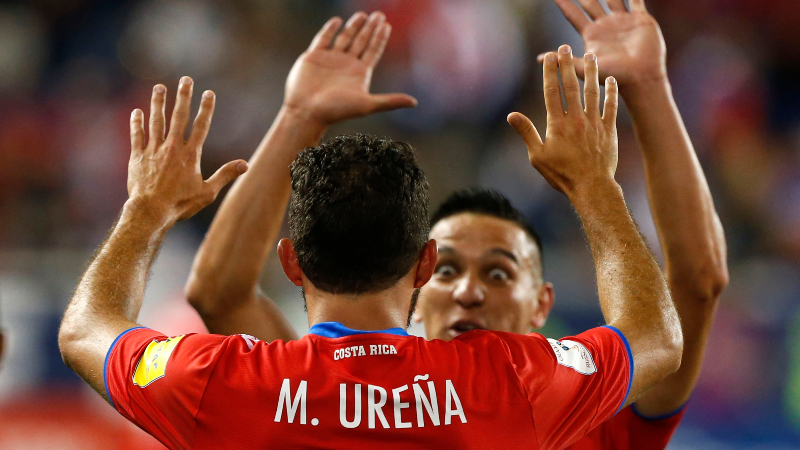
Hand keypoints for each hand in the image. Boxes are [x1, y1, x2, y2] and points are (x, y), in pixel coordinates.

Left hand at [127, 77, 247, 224]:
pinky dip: (136, 123)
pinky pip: (137, 136)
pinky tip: (137, 111)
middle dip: (183, 96)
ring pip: (156, 121)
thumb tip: (245, 164)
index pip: (201, 126)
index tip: (208, 93)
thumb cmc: (181, 204)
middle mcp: (172, 148)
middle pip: (178, 117)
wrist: (151, 211)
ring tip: (160, 87)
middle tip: (186, 80)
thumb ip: (225, 175)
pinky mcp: (137, 157)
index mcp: (190, 155)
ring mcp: (153, 151)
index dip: (206, 108)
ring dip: (158, 103)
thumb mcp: (208, 192)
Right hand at [283, 12, 416, 127]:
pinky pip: (323, 39)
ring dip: (354, 26)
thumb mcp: (366, 105)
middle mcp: (346, 65)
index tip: (387, 25)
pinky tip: (338, 21)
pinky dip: (329, 29)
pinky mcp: (313, 57)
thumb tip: (414, 103)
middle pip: (361, 42)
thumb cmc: (336, 111)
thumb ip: (389, 101)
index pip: (373, 51)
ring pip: (344, 38)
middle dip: (370, 28)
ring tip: (362, 14)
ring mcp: (330, 59)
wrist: (307, 112)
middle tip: (379, 14)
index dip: (380, 38)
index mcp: (359, 73)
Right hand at [508, 45, 618, 197]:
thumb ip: (526, 133)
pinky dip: (611, 93)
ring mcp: (594, 123)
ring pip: (593, 92)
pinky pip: (611, 107)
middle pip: (570, 86)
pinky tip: (611, 80)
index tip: (549, 57)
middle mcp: (576, 119)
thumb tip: (511, 115)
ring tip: (591, 56)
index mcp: (557, 124)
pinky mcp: (609, 130)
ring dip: (591, 72)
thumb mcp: (537, 156)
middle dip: (567, 65)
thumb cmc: (561, 174)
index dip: (550, 72)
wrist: (591, 187)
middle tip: (565, 47)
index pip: (552, 92)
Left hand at [539, 0, 665, 88]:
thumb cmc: (613, 76)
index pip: (573, 14)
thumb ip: (564, 61)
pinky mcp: (640, 19)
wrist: (640, 78)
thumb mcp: (584, 69)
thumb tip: (539, 59)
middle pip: (590, 3)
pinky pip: (636, 0)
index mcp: (591, 34)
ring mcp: (622, 21)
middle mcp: (605, 25)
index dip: (564, 3)